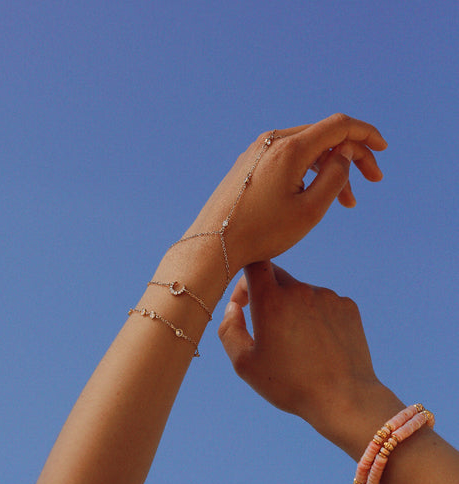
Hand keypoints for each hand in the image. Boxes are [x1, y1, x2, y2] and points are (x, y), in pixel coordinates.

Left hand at [186, 114, 386, 274]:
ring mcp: (257, 152)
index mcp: (290, 148)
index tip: (383, 149)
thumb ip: (336, 176)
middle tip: (371, 182)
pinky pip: (287, 158)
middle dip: (352, 156)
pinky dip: (308, 171)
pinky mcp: (248, 165)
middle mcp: (272, 141)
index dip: (366, 135)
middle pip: (324, 136)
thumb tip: (345, 152)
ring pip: (306, 149)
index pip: (339, 125)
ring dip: (330, 168)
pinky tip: (316, 193)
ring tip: (347, 201)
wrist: (213, 244)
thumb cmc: (261, 232)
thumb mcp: (310, 210)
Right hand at [218, 261, 385, 441]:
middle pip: (277, 277)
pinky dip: (316, 317)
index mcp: (271, 300)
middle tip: (267, 329)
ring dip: (293, 309)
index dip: (243, 279)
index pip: (253, 263)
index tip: (244, 303)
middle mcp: (300, 290)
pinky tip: (318, 345)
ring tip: (297, 345)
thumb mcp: (244, 364)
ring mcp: (327, 297)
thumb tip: (234, 308)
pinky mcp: (348, 307)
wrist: (343, 398)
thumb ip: (229, 329)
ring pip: (301, 293)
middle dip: (267, 296)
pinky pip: (324, 303)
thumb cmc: (290, 384)